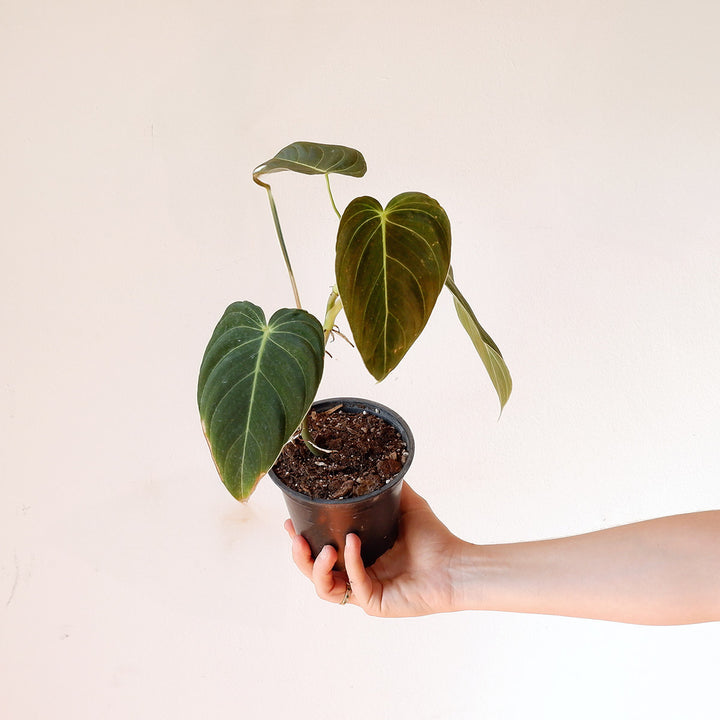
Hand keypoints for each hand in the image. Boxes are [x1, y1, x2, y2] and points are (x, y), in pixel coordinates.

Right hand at [284, 482, 467, 616]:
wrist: (456, 563)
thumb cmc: (434, 539)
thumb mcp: (406, 505)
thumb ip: (389, 488)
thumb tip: (378, 460)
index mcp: (358, 557)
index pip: (320, 552)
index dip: (301, 540)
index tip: (290, 522)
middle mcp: (357, 576)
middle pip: (314, 572)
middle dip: (299, 556)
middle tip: (296, 536)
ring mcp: (365, 592)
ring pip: (324, 588)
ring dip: (316, 567)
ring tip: (323, 549)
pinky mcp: (375, 604)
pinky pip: (353, 587)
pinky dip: (349, 564)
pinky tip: (351, 544)